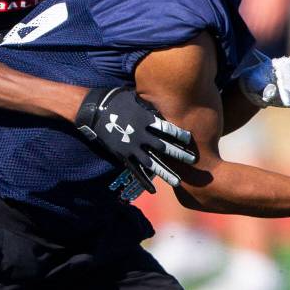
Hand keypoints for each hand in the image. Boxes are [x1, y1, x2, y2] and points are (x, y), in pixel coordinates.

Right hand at [75, 86, 195, 194]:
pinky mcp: (123, 156)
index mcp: (145, 120)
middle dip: (179, 155)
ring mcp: (131, 147)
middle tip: (192, 161)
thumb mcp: (137, 99)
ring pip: (151, 163)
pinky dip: (144, 181)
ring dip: (165, 173)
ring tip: (177, 182)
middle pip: (163, 148)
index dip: (180, 135)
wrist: (97, 111)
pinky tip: (153, 190)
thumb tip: (168, 104)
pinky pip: (135, 171)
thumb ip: (152, 107)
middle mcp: (140, 135)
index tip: (190, 140)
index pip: (167, 129)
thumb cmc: (119, 100)